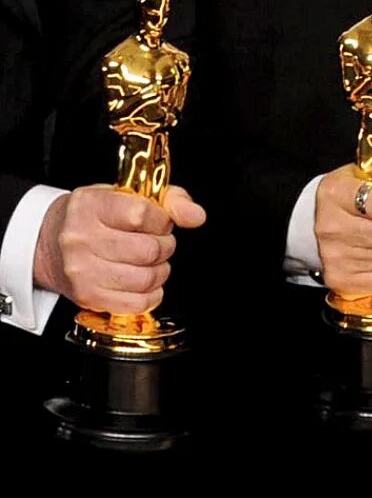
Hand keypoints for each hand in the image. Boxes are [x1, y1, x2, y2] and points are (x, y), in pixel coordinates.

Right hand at [33, 185, 205, 313]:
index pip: (142, 214)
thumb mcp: (126, 195)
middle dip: (163, 247)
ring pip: (146, 278)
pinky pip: (138, 303)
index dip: (161, 220)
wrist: (50, 242)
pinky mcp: (88, 296)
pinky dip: (150, 294)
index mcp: (90, 206)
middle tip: (155, 243)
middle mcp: (81, 238)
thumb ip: (168, 200)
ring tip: (149, 262)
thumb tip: (196, 215)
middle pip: (148, 250)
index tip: (158, 221)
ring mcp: (82, 270)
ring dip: (159, 271)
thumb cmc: (94, 217)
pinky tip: (143, 282)